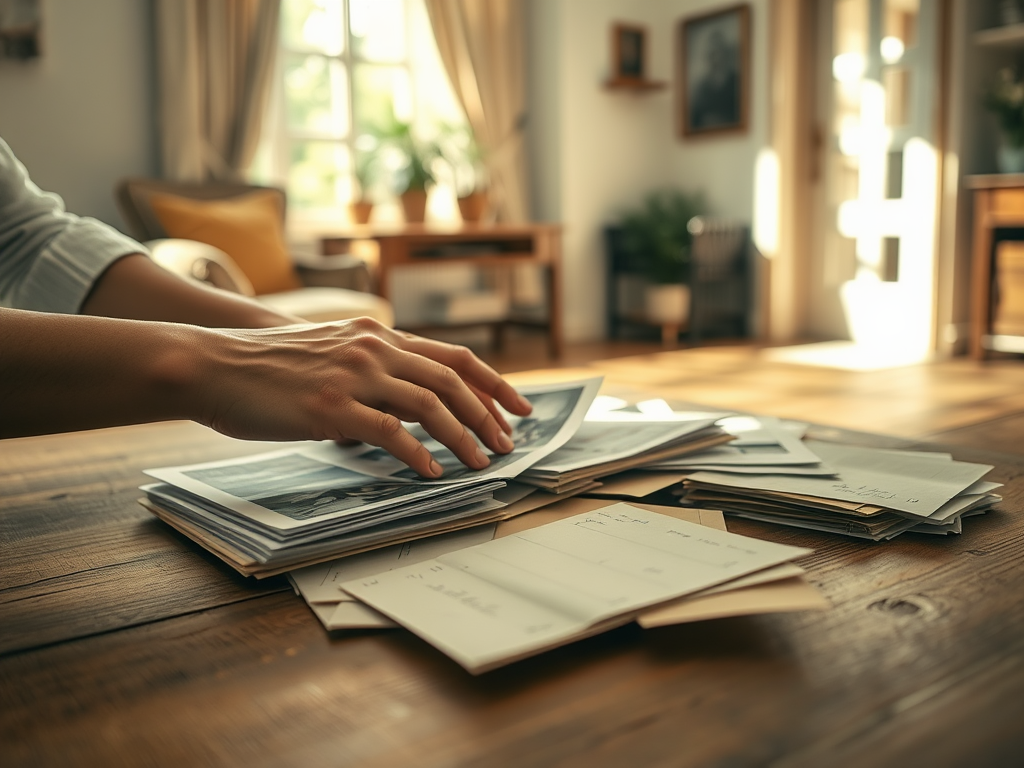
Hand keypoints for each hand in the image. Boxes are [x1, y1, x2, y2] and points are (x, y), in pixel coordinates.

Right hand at [191, 317, 532, 476]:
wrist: (213, 363)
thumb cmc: (269, 367)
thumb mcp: (332, 354)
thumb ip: (373, 370)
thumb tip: (407, 407)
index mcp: (378, 335)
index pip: (454, 356)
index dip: (494, 382)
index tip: (519, 407)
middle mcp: (374, 348)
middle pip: (452, 380)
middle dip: (489, 414)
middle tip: (507, 444)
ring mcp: (353, 375)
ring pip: (430, 405)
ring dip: (463, 437)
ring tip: (481, 462)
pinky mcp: (331, 406)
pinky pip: (390, 432)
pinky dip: (419, 455)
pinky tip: (432, 472)